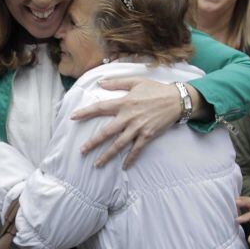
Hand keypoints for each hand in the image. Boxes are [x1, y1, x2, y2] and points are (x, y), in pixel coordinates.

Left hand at [71, 77, 194, 168]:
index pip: (100, 108)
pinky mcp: (147, 135)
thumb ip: (117, 82)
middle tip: (82, 151)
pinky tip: (124, 167)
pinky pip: (137, 150)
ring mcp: (138, 128)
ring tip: (97, 164)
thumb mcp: (136, 81)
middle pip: (106, 132)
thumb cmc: (155, 89)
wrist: (176, 100)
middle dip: (93, 143)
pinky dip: (130, 159)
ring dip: (107, 155)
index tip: (73, 117)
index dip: (85, 112)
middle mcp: (128, 117)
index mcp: (124, 103)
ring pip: (119, 144)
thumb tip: (100, 82)